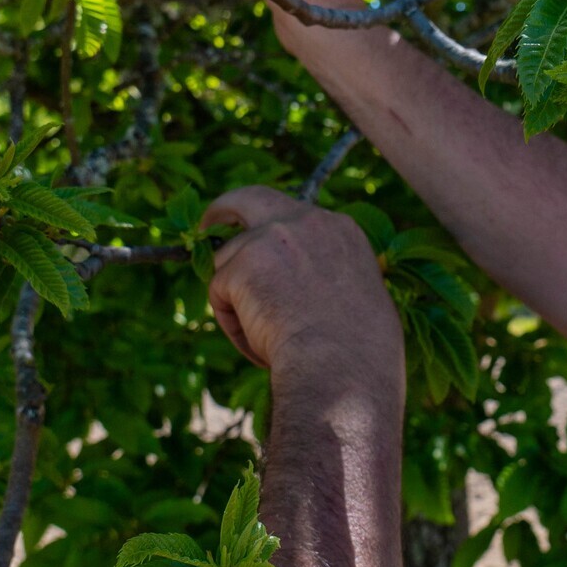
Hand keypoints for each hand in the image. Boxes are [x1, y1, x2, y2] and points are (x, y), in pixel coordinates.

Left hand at [202, 186, 402, 381]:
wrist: (343, 369)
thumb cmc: (359, 353)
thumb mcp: (358, 297)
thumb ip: (329, 276)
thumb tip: (300, 289)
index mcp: (340, 230)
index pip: (293, 214)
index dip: (271, 232)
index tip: (262, 246)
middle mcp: (306, 221)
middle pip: (250, 198)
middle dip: (223, 210)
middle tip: (208, 226)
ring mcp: (272, 238)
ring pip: (229, 260)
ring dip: (236, 297)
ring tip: (266, 338)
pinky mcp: (243, 264)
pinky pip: (219, 291)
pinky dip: (231, 322)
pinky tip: (258, 343)